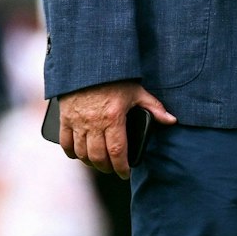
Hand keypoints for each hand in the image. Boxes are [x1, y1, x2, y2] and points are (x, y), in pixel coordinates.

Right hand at [58, 79, 176, 179]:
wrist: (88, 62)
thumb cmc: (114, 77)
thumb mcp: (136, 91)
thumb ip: (154, 107)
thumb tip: (171, 120)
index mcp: (113, 118)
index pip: (117, 152)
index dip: (122, 167)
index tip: (125, 173)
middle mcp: (93, 122)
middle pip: (99, 157)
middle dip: (107, 168)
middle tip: (113, 169)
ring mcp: (77, 121)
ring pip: (82, 153)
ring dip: (90, 162)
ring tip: (99, 163)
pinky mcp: (65, 118)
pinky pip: (65, 143)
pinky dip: (71, 153)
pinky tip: (78, 155)